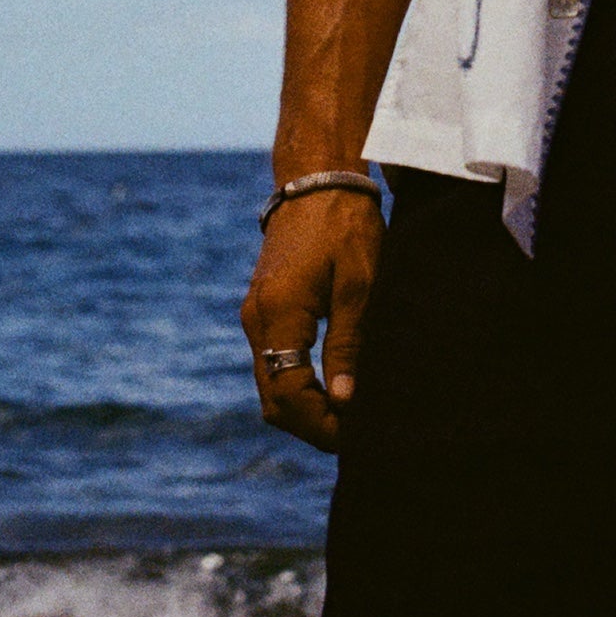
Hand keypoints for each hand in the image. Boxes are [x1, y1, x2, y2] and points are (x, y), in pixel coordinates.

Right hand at [239, 188, 385, 453]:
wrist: (318, 178)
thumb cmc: (346, 225)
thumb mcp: (359, 285)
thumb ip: (347, 344)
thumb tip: (344, 401)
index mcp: (278, 315)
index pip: (288, 395)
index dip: (320, 425)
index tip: (355, 438)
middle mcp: (257, 320)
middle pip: (273, 398)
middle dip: (310, 424)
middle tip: (355, 435)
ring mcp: (256, 315)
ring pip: (270, 383)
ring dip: (304, 407)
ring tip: (349, 416)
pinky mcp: (264, 308)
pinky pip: (273, 362)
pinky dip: (297, 384)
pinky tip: (333, 386)